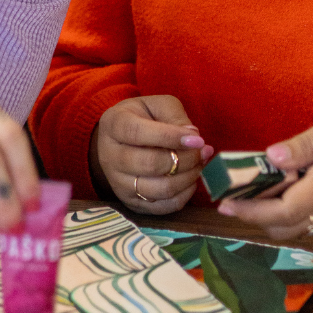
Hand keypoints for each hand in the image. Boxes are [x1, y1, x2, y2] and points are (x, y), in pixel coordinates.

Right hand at [91, 94, 211, 214]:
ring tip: (200, 165)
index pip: (138, 133)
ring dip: (187, 178)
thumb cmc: (142, 118)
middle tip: (203, 152)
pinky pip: (161, 207)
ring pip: (158, 189)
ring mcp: (118, 183)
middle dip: (184, 160)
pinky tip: (191, 181)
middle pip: (149, 164)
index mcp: (114, 125)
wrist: (120, 140)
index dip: (170, 137)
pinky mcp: (130, 202)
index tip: (197, 140)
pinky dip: (183, 196)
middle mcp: (110, 156)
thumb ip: (175, 116)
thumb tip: (193, 136)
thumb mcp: (157, 105)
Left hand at [219, 104, 312, 238]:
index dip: (251, 209)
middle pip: (284, 227)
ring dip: (272, 216)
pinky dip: (292, 215)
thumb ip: (307, 143)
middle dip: (254, 215)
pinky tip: (288, 191)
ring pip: (297, 230)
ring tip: (256, 189)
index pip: (283, 210)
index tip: (226, 201)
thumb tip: (271, 157)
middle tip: (233, 194)